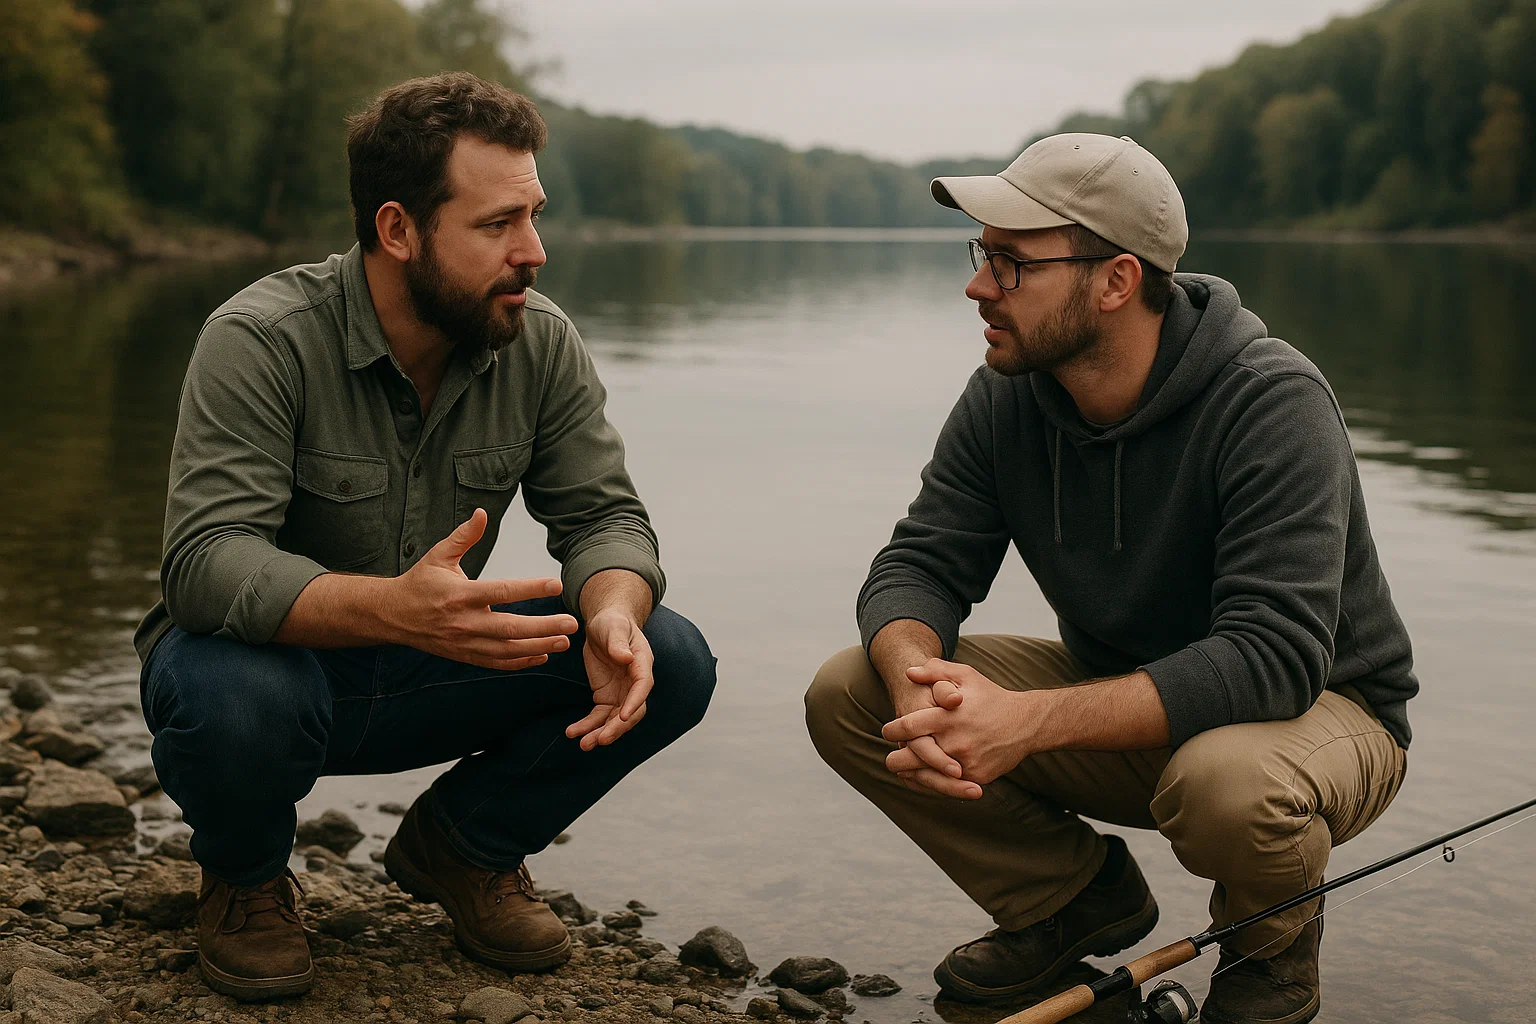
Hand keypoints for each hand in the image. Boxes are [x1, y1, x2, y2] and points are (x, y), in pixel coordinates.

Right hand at [384, 509, 577, 669]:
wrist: (392, 616)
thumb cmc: (419, 582)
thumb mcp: (438, 555)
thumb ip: (464, 536)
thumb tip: (483, 513)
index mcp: (460, 595)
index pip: (501, 592)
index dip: (530, 588)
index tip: (556, 585)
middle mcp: (463, 622)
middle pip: (510, 628)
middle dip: (543, 627)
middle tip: (571, 623)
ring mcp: (465, 642)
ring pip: (507, 650)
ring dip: (538, 646)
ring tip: (564, 641)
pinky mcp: (465, 655)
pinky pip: (497, 663)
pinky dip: (521, 662)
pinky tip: (542, 654)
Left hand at [567, 607, 654, 750]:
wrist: (603, 624)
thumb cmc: (612, 622)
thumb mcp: (613, 627)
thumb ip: (618, 642)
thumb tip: (626, 658)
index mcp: (641, 663)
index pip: (642, 686)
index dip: (635, 702)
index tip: (624, 716)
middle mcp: (634, 682)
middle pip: (631, 710)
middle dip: (617, 727)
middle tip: (600, 739)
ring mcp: (621, 692)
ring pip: (614, 719)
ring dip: (600, 732)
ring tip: (583, 744)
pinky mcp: (605, 696)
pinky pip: (598, 716)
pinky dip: (587, 726)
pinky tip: (573, 733)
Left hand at [882, 660, 1035, 797]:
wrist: (1026, 723)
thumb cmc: (991, 697)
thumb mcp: (966, 675)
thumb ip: (935, 671)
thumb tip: (908, 673)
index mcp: (948, 717)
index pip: (908, 727)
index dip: (892, 731)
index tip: (887, 731)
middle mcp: (955, 742)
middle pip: (910, 759)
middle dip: (896, 759)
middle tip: (891, 757)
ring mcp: (966, 763)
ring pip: (925, 777)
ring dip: (912, 773)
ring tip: (903, 768)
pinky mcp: (976, 777)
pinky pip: (946, 786)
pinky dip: (933, 782)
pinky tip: (924, 777)